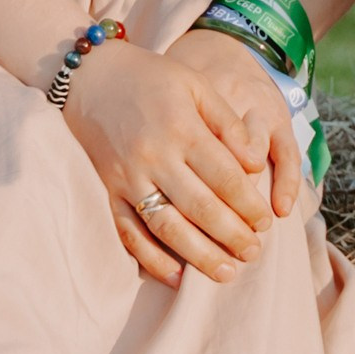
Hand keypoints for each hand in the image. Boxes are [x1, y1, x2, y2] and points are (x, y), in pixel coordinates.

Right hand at [62, 32, 292, 286]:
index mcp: (182, 128)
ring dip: (199, 255)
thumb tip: (256, 163)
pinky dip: (151, 259)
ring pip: (167, 227)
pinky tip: (175, 276)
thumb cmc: (151, 79)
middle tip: (254, 253)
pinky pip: (128, 233)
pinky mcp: (106, 191)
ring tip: (227, 273)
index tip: (266, 224)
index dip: (249, 204)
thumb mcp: (195, 85)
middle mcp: (154, 156)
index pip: (224, 177)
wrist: (89, 77)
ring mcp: (127, 177)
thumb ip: (228, 123)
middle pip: (200, 207)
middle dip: (232, 235)